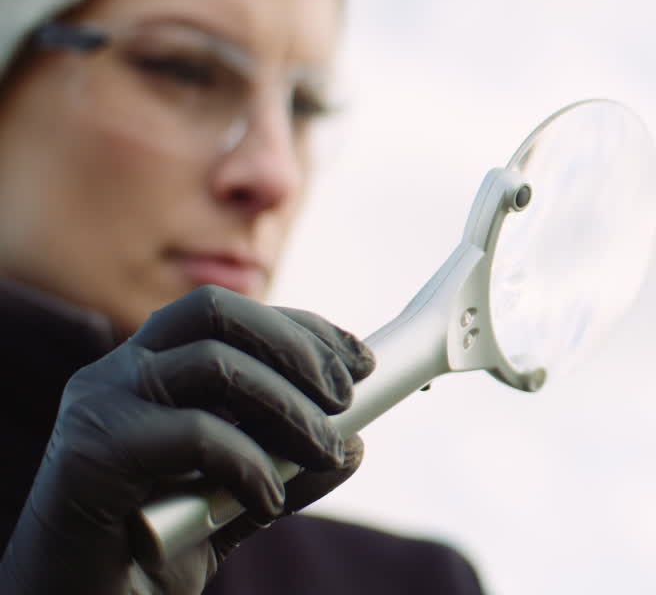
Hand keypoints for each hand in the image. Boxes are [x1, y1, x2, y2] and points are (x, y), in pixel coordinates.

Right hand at [0, 285, 374, 594]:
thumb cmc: (153, 549)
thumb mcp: (238, 500)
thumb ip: (287, 467)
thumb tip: (354, 444)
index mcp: (151, 368)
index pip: (231, 314)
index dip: (301, 329)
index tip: (360, 362)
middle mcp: (118, 372)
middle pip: (216, 312)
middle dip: (296, 346)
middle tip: (346, 398)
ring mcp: (99, 406)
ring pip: (213, 364)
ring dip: (289, 406)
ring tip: (326, 451)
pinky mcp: (90, 453)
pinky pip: (194, 433)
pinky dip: (250, 463)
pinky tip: (269, 499)